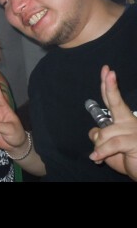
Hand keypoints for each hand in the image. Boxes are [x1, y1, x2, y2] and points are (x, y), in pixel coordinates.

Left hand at [88, 65, 136, 180]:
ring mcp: (135, 131)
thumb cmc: (126, 158)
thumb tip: (95, 132)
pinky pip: (110, 144)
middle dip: (111, 86)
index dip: (109, 85)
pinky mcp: (135, 142)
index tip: (107, 70)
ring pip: (103, 133)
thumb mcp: (108, 146)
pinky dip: (101, 152)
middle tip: (108, 71)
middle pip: (116, 102)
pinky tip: (96, 157)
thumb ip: (100, 136)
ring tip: (101, 157)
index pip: (113, 100)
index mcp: (124, 121)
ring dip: (98, 148)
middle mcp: (130, 122)